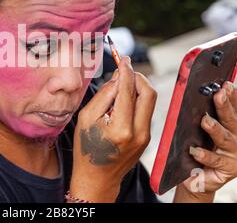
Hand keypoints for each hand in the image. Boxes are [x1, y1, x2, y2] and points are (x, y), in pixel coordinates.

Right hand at [69, 57, 156, 201]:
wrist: (97, 178)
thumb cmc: (87, 148)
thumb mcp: (86, 118)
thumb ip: (103, 95)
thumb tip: (118, 77)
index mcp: (121, 128)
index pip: (128, 90)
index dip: (126, 70)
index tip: (122, 58)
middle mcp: (139, 132)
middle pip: (148, 92)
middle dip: (138, 76)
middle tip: (125, 69)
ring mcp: (146, 136)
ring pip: (149, 100)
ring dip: (138, 87)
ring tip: (121, 84)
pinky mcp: (147, 137)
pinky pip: (146, 110)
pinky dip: (137, 99)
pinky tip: (123, 100)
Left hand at [179, 82, 236, 200]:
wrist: (196, 177)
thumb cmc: (197, 149)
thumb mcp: (199, 130)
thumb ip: (201, 114)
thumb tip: (193, 94)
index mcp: (234, 125)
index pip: (235, 106)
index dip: (231, 95)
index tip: (225, 84)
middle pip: (232, 120)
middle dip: (224, 106)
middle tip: (217, 95)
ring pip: (226, 139)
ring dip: (215, 129)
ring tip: (205, 121)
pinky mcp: (231, 169)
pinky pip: (216, 160)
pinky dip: (205, 155)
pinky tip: (195, 151)